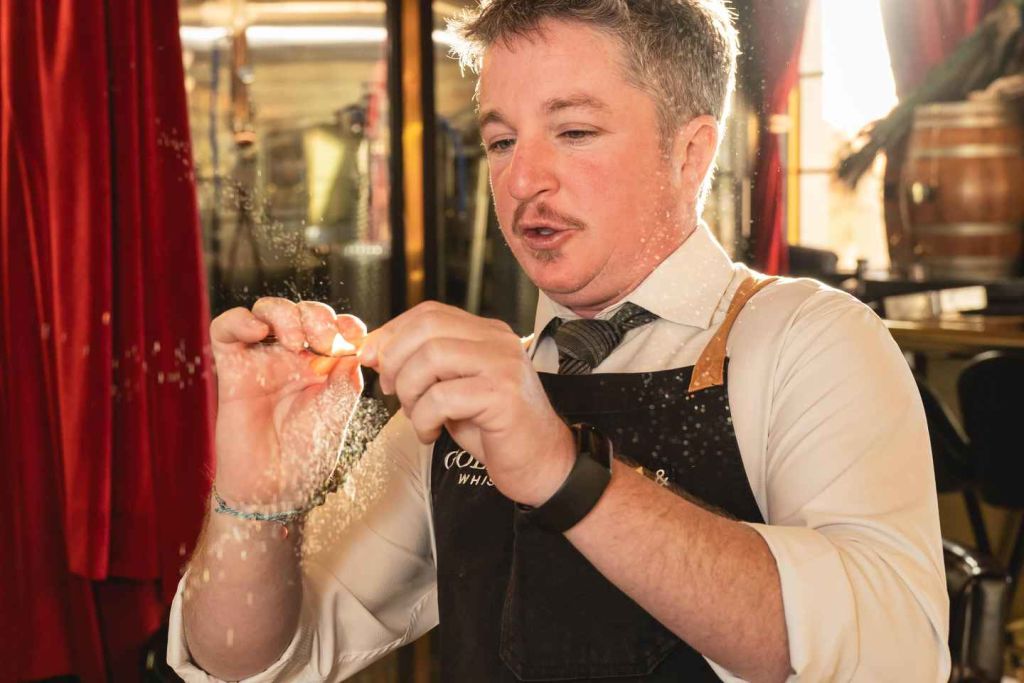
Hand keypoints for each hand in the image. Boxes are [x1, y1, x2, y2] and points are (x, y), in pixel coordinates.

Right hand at [209, 298, 364, 508]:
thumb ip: (346, 375)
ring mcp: (262, 361)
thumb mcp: (338, 411)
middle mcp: (293, 358)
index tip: (355, 335)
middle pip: (302, 311)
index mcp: (322, 365)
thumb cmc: (307, 454)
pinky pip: (226, 329)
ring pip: (266, 310)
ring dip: (284, 314)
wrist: (275, 488)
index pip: (333, 325)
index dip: (345, 323)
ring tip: (294, 340)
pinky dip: (240, 320)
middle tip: (324, 342)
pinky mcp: (232, 368)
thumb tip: (356, 344)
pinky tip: (258, 332)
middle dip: (316, 317)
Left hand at [358, 301, 573, 505]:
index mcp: (486, 334)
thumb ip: (424, 366)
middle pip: (427, 327)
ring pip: (430, 358)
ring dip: (409, 392)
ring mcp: (503, 365)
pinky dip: (424, 419)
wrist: (542, 465)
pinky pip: (442, 397)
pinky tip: (432, 432)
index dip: (392, 333)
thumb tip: (375, 352)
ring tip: (418, 416)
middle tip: (392, 391)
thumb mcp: (454, 389)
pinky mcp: (503, 395)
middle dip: (395, 359)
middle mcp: (498, 341)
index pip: (429, 313)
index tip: (371, 358)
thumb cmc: (496, 430)